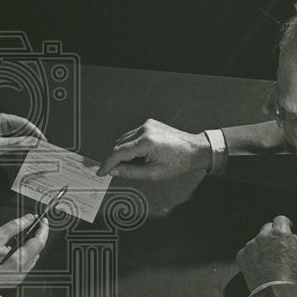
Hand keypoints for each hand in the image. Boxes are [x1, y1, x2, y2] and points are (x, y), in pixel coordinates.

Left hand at [0, 110, 44, 171]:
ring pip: (14, 139)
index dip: (35, 131)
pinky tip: (21, 159)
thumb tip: (32, 141)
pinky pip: (8, 146)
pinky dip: (15, 152)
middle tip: (40, 149)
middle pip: (20, 130)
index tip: (42, 140)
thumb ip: (17, 144)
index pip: (23, 122)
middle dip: (30, 140)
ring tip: (32, 155)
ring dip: (23, 148)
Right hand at [0, 213, 48, 296]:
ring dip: (30, 246)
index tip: (43, 221)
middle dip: (37, 237)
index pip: (38, 243)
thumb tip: (29, 219)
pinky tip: (15, 249)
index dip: (43, 230)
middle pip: (37, 251)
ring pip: (32, 259)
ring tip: (24, 236)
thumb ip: (15, 226)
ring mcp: (17, 278)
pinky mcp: (13, 281)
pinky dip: (24, 255)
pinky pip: (25, 266)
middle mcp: (21, 272)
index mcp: (18, 261)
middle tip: (36, 225)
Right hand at [96, 119, 211, 179]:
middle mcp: (145, 129)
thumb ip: (130, 172)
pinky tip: (141, 155)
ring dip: (124, 152)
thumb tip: (114, 171)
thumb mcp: (153, 173)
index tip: (101, 171)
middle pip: (119, 145)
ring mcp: (147, 124)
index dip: (107, 164)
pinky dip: (131, 146)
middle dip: (116, 159)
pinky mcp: (150, 123)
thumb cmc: (179, 162)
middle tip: (118, 172)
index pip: (118, 153)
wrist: (195, 149)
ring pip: (125, 139)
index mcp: (146, 142)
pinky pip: (133, 135)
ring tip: (136, 164)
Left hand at [235, 216, 296, 291]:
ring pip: (257, 240)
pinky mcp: (242, 255)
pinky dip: (253, 256)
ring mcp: (250, 245)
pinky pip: (248, 251)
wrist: (274, 290)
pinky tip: (260, 266)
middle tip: (278, 246)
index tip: (286, 228)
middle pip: (267, 227)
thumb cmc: (293, 273)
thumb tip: (291, 236)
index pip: (280, 219)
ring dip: (262, 246)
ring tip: (269, 261)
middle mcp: (263, 236)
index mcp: (280, 233)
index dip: (285, 224)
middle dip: (272, 234)